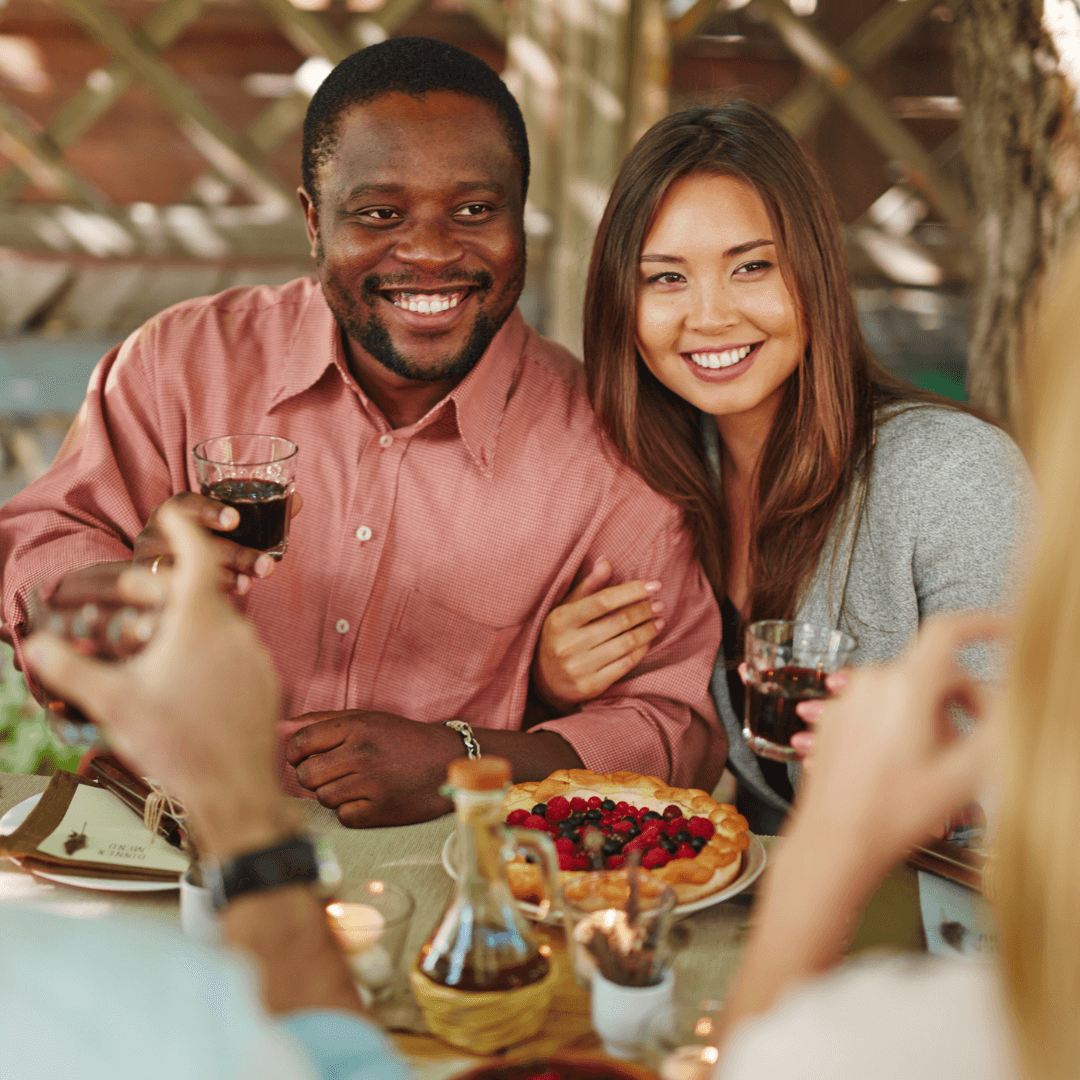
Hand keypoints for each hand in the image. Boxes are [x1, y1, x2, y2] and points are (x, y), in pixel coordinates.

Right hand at [23, 505, 291, 854]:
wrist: (235, 788)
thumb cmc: (176, 742)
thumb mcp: (115, 703)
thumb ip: (71, 668)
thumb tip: (35, 644)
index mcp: (199, 621)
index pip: (197, 556)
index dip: (184, 529)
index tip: (173, 515)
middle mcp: (234, 629)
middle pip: (201, 595)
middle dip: (170, 594)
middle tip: (141, 601)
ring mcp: (254, 655)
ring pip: (220, 625)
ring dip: (191, 626)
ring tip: (159, 646)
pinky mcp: (265, 680)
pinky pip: (235, 653)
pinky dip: (212, 653)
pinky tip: (190, 680)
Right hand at [131, 490, 302, 594]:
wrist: (154, 583)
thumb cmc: (202, 545)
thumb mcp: (225, 529)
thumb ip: (260, 514)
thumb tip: (298, 500)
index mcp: (173, 512)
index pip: (186, 504)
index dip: (209, 510)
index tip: (234, 520)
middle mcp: (154, 534)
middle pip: (190, 542)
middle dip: (233, 554)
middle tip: (266, 566)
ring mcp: (145, 565)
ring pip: (181, 571)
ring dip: (219, 579)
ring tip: (249, 585)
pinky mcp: (145, 594)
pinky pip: (169, 598)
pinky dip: (196, 600)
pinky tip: (222, 605)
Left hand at [279, 711, 463, 826]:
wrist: (446, 761)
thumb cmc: (400, 739)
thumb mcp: (365, 719)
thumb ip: (320, 721)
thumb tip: (278, 729)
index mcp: (356, 727)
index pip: (300, 744)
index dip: (297, 753)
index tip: (308, 756)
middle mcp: (362, 753)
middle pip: (306, 775)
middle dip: (314, 775)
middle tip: (335, 771)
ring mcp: (372, 784)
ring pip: (323, 797)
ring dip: (333, 793)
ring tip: (356, 783)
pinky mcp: (380, 811)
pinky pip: (343, 816)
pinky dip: (351, 811)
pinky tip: (368, 798)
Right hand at [532, 558, 662, 711]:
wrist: (545, 680)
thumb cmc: (560, 635)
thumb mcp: (566, 608)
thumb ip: (588, 586)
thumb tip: (606, 561)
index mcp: (560, 619)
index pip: (603, 600)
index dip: (632, 591)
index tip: (653, 585)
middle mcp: (568, 644)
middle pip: (618, 622)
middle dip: (644, 610)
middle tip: (658, 604)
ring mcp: (579, 667)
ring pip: (625, 643)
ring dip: (647, 630)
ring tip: (658, 621)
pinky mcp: (590, 686)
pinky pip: (625, 664)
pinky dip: (641, 650)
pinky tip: (647, 640)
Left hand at [791, 612, 1005, 867]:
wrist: (832, 844)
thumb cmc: (892, 814)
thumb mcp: (964, 776)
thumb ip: (998, 729)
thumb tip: (1015, 699)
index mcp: (904, 685)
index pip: (947, 632)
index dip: (982, 624)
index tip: (1005, 629)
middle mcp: (870, 683)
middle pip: (932, 676)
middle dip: (961, 706)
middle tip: (978, 749)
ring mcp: (846, 701)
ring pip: (905, 698)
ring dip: (929, 726)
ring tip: (938, 776)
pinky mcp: (832, 722)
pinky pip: (877, 713)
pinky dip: (899, 733)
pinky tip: (907, 773)